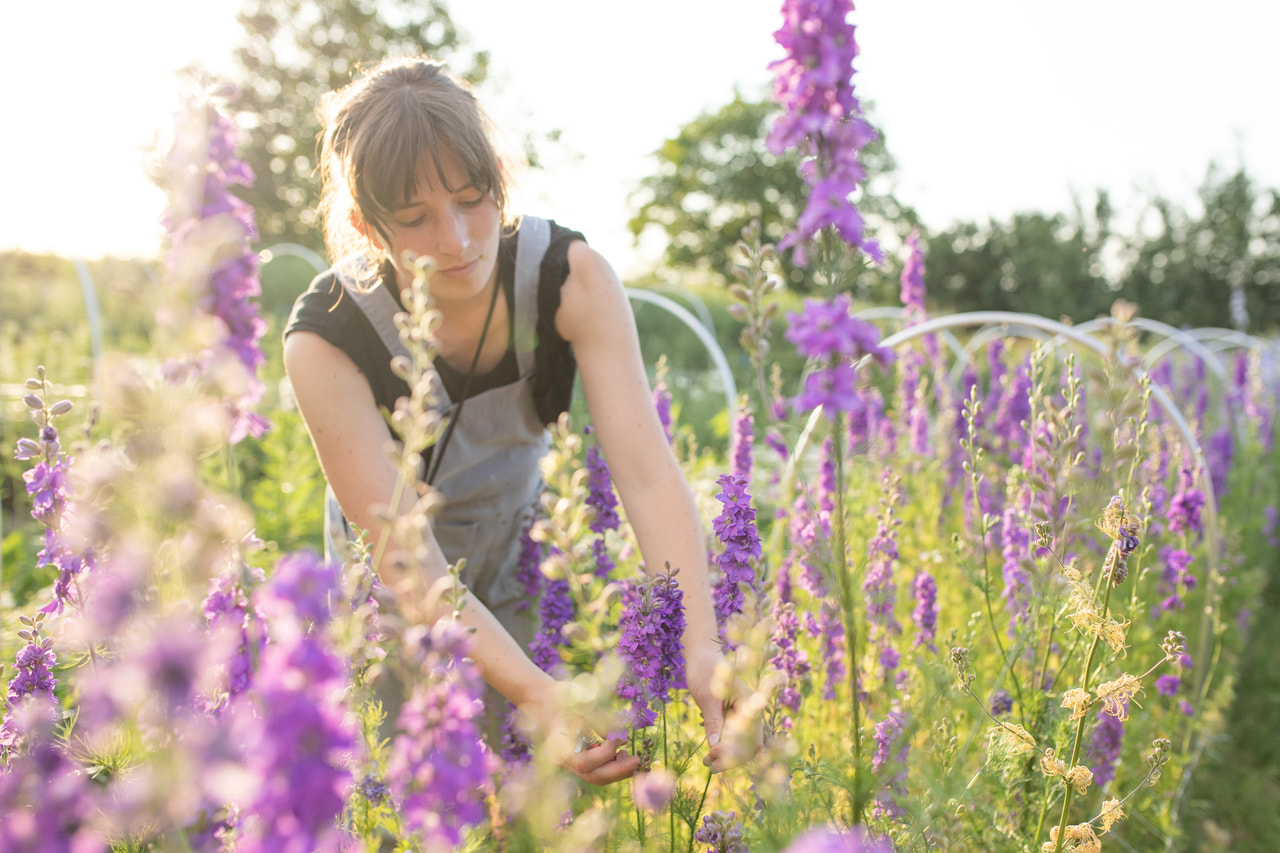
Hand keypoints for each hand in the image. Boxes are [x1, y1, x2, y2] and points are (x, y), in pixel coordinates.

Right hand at [517, 678, 640, 786]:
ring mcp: (569, 763)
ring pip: (596, 777)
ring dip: (617, 771)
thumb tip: (623, 736)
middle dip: (617, 771)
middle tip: (638, 760)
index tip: (619, 737)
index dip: (606, 752)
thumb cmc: (562, 696)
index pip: (585, 762)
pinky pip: (596, 770)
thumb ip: (602, 721)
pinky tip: (622, 754)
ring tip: (632, 758)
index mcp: (559, 747)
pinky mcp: (577, 760)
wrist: (543, 698)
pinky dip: (611, 766)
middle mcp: (563, 761)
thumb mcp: (582, 704)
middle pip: (592, 777)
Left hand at [685, 641, 762, 771]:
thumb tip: (715, 746)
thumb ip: (713, 721)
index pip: (750, 736)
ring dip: (727, 757)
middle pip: (749, 744)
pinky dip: (724, 750)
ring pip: (742, 745)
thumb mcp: (707, 697)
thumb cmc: (705, 671)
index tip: (714, 754)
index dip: (735, 750)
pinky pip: (734, 739)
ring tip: (708, 765)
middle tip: (710, 764)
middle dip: (732, 758)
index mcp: (750, 702)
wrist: (702, 658)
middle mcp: (751, 711)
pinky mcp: (733, 719)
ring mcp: (743, 716)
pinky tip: (710, 758)